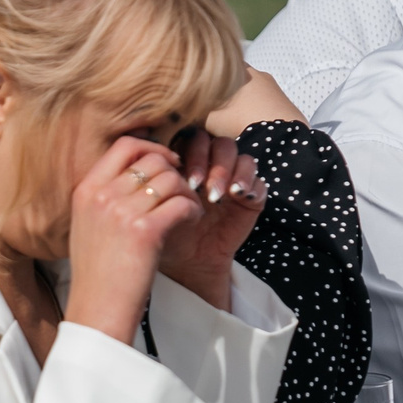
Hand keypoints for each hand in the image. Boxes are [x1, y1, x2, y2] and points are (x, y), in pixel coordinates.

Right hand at [64, 135, 201, 344]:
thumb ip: (104, 198)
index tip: (165, 163)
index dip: (151, 147)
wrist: (97, 311)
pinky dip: (193, 210)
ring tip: (189, 210)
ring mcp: (121, 212)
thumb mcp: (88, 227)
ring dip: (187, 191)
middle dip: (174, 171)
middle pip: (152, 159)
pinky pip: (182, 203)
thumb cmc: (97, 274)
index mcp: (86, 190)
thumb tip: (137, 174)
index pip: (124, 146)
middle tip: (182, 190)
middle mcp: (101, 196)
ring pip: (171, 180)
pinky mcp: (146, 231)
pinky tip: (192, 221)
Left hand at [154, 129, 266, 311]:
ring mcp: (234, 180)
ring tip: (214, 195)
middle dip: (206, 160)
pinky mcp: (251, 197)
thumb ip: (150, 179)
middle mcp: (212, 166)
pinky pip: (259, 181)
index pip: (192, 138)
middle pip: (216, 142)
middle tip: (196, 185)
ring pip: (239, 155)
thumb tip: (143, 153)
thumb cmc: (165, 233)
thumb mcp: (152, 205)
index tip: (177, 175)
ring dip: (226, 171)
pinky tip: (237, 196)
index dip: (188, 151)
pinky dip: (250, 184)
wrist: (186, 264)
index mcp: (188, 162)